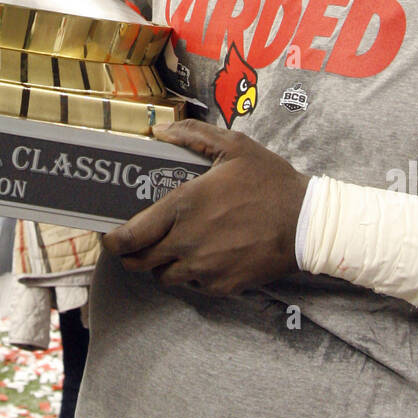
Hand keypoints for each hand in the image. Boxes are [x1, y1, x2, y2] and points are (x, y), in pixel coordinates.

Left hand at [102, 120, 309, 295]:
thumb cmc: (270, 181)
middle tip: (139, 243)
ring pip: (164, 277)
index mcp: (183, 207)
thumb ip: (192, 136)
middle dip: (134, 254)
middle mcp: (186, 242)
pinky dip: (192, 275)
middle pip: (139, 263)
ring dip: (163, 265)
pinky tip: (205, 256)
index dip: (112, 241)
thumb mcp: (234, 147)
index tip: (111, 236)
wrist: (307, 223)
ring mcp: (203, 268)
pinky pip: (193, 285)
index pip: (129, 237)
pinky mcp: (221, 286)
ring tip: (175, 248)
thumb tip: (159, 131)